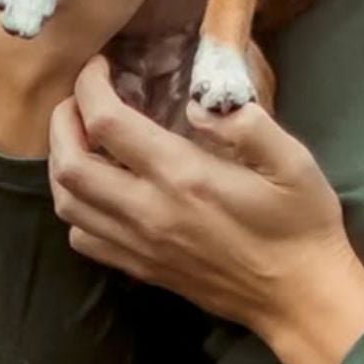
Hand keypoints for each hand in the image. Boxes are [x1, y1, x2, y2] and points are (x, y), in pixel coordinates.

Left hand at [48, 54, 361, 343]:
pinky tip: (99, 189)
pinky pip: (83, 239)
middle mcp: (149, 212)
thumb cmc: (301, 223)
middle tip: (80, 98)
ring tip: (81, 137)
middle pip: (69, 164)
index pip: (107, 123)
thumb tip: (201, 102)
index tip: (101, 66)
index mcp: (184, 176)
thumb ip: (248, 125)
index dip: (91, 86)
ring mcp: (140, 245)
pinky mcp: (141, 269)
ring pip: (67, 204)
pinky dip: (76, 207)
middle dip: (63, 121)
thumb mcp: (294, 162)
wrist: (300, 297)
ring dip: (62, 163)